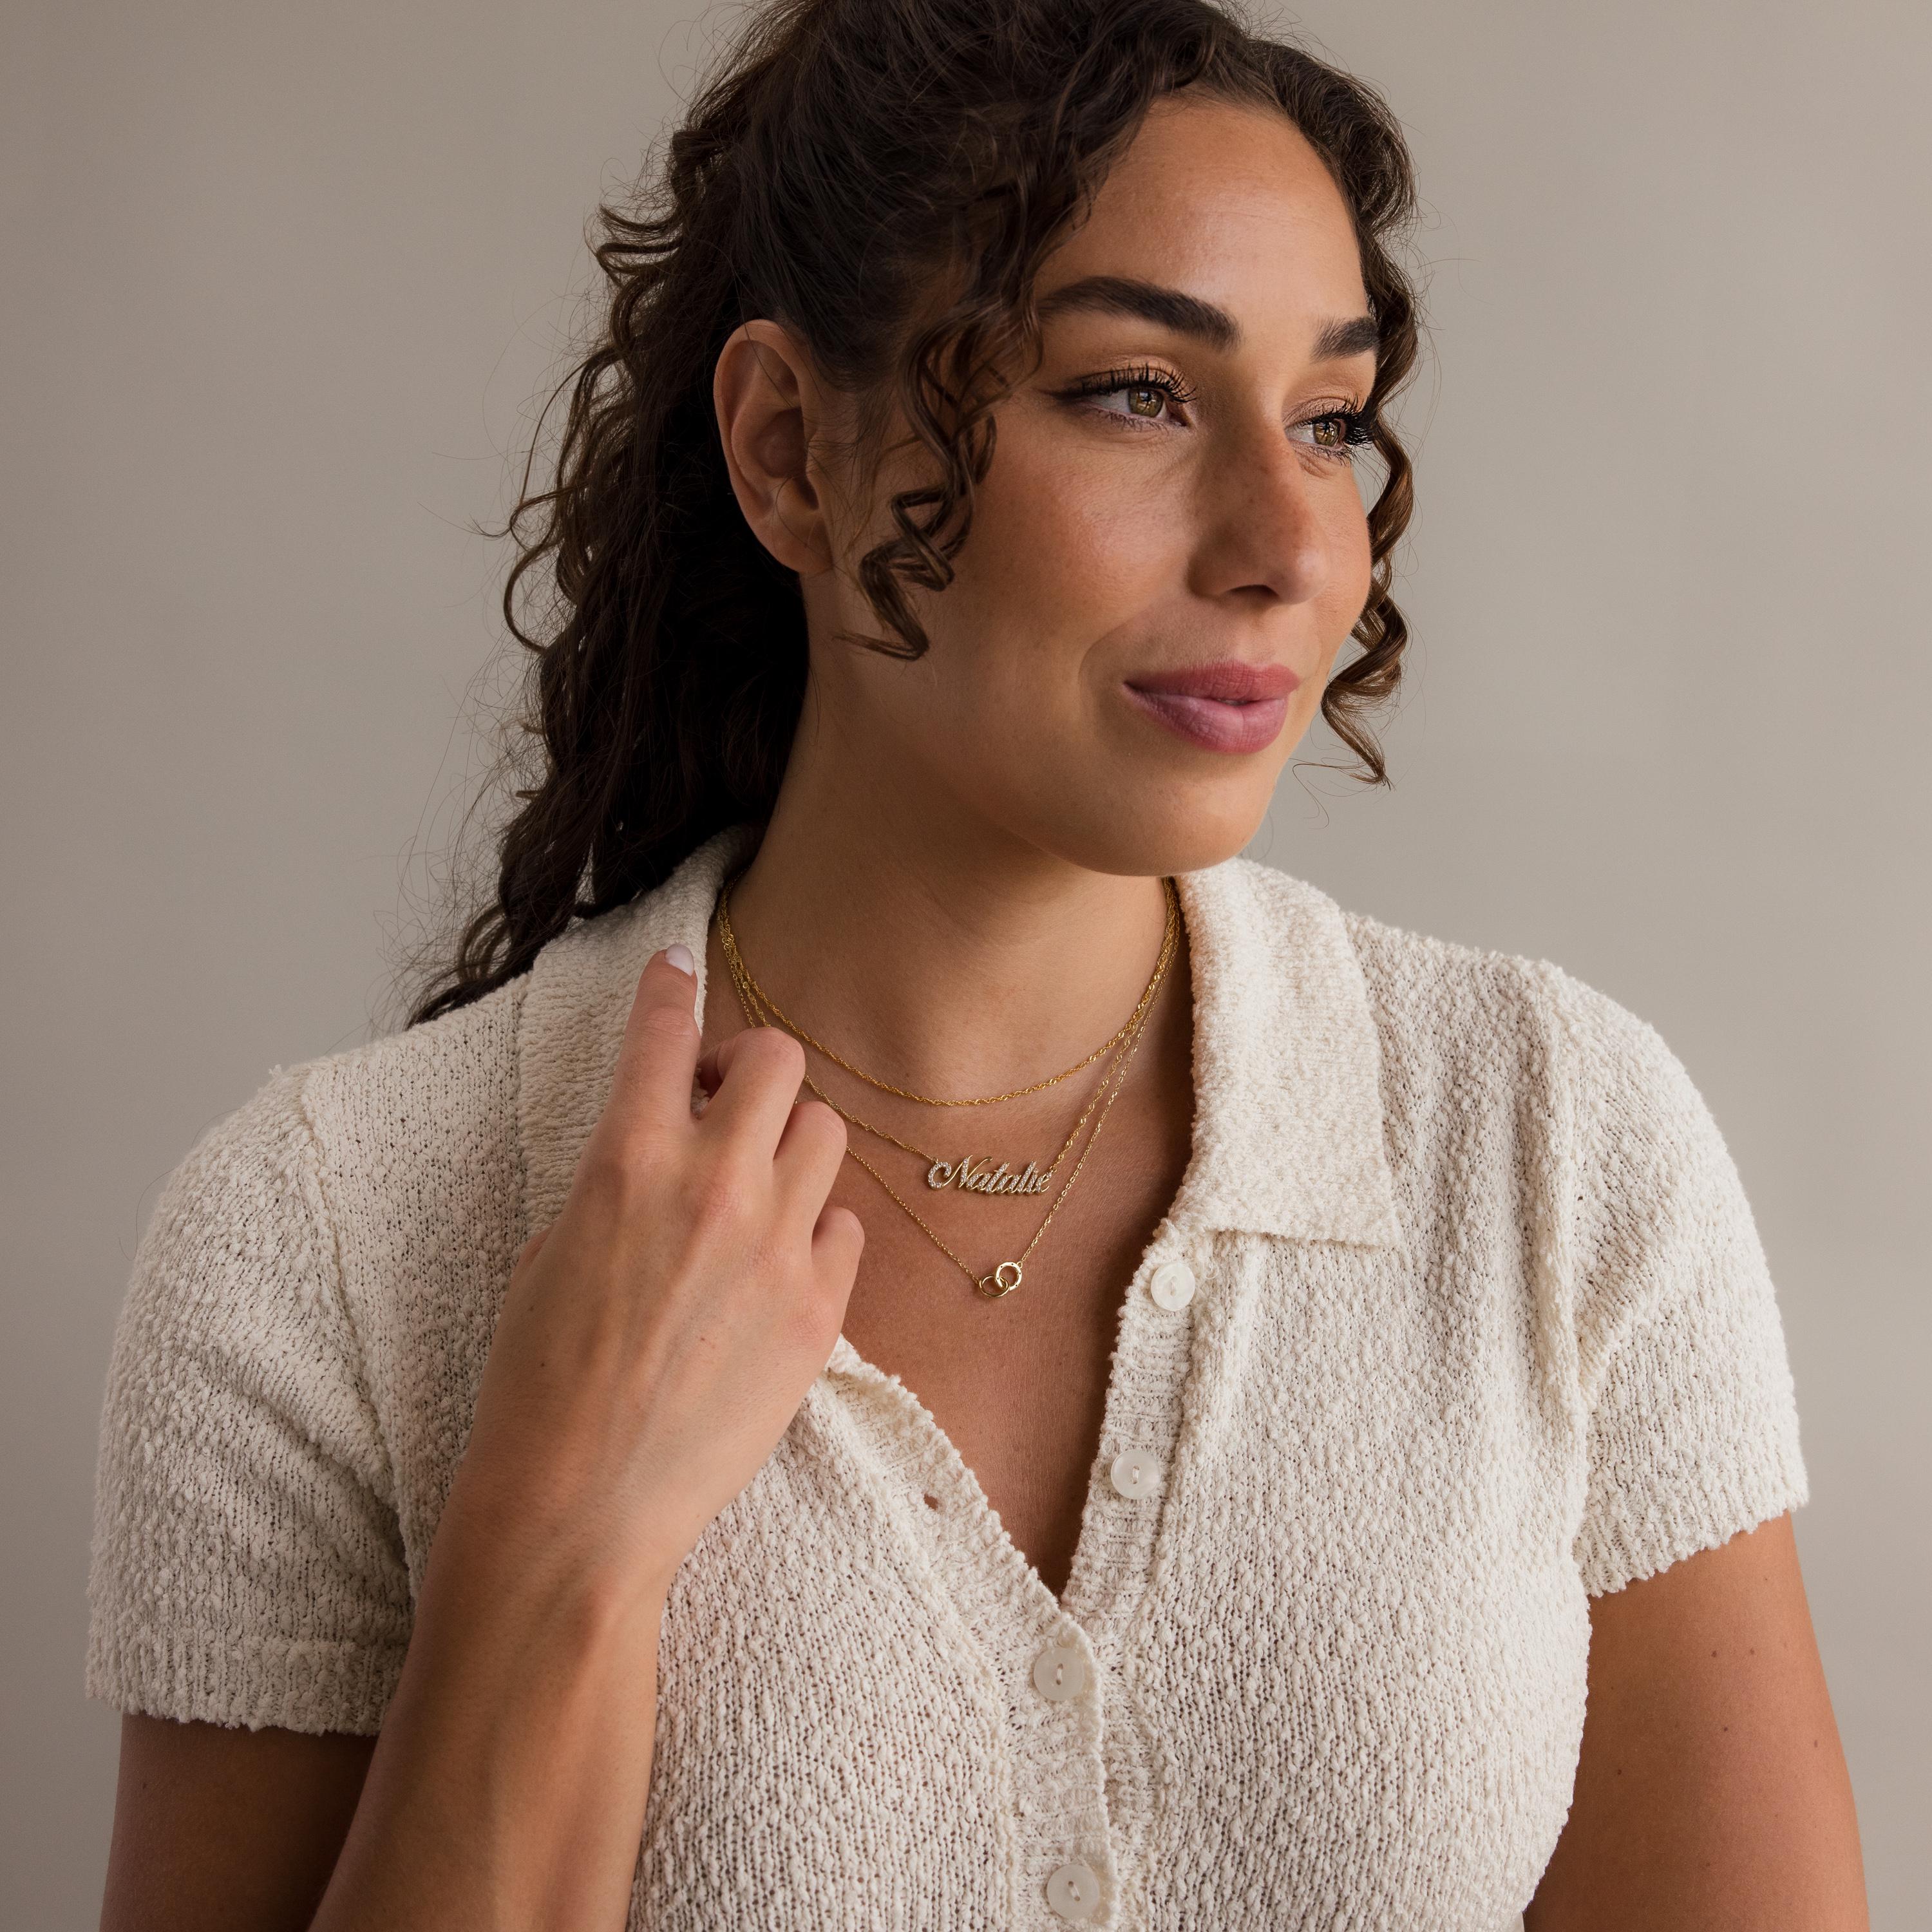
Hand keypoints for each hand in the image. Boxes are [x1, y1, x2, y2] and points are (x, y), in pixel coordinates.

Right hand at [443, 944, 862, 1605]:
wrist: (579, 1509)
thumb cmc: (539, 1386)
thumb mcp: (551, 1252)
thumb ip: (617, 1180)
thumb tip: (660, 1146)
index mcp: (627, 1161)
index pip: (664, 1030)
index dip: (670, 987)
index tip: (676, 968)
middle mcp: (712, 1186)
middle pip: (779, 1060)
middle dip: (751, 1068)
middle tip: (723, 1102)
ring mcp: (776, 1247)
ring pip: (825, 1133)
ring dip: (790, 1145)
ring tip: (753, 1190)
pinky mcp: (821, 1311)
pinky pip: (845, 1227)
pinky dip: (815, 1230)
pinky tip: (777, 1266)